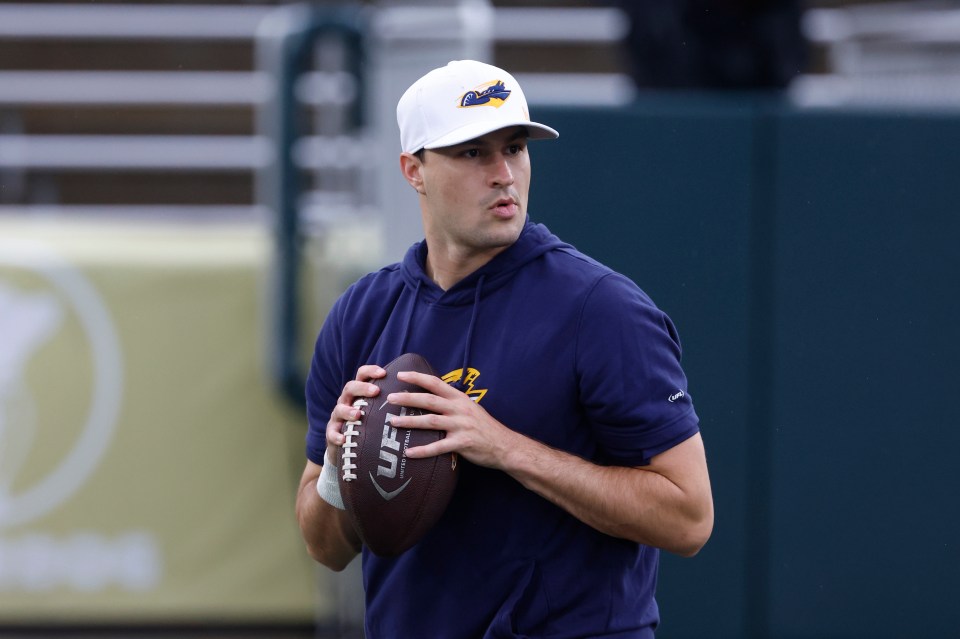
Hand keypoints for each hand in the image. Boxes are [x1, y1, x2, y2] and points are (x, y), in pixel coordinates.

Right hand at [325, 365, 385, 463]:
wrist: (349, 448)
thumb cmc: (369, 424)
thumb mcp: (378, 411)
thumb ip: (392, 401)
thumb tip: (420, 392)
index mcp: (358, 393)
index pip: (361, 375)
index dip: (370, 371)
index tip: (384, 373)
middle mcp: (346, 401)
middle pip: (350, 388)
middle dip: (362, 388)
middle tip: (375, 391)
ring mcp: (337, 417)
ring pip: (338, 409)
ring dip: (348, 411)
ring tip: (358, 415)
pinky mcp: (331, 434)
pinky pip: (331, 433)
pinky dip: (336, 435)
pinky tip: (343, 439)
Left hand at [385, 370, 517, 469]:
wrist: (505, 446)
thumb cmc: (485, 428)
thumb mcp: (471, 408)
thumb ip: (453, 403)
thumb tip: (432, 398)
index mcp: (460, 399)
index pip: (436, 383)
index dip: (417, 378)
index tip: (401, 375)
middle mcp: (459, 409)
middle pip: (429, 400)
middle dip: (408, 398)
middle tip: (390, 398)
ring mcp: (461, 426)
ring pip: (430, 421)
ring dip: (410, 421)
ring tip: (393, 423)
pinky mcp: (462, 443)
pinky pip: (438, 447)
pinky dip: (422, 451)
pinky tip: (409, 453)